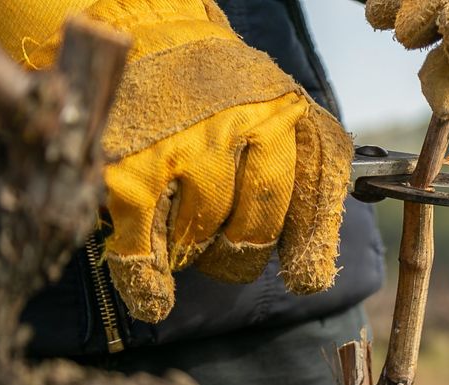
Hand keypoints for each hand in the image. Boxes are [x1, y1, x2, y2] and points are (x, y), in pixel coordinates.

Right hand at [0, 0, 351, 322]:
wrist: (139, 26)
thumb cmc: (215, 82)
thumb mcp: (274, 106)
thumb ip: (301, 170)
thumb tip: (310, 272)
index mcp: (290, 116)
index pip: (317, 195)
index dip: (312, 245)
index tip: (304, 279)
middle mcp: (247, 129)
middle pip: (257, 227)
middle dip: (243, 255)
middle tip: (229, 257)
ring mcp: (188, 150)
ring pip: (203, 238)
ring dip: (194, 252)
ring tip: (184, 236)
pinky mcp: (131, 169)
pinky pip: (145, 246)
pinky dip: (146, 277)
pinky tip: (152, 295)